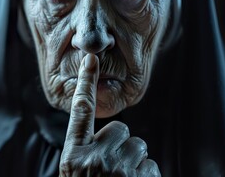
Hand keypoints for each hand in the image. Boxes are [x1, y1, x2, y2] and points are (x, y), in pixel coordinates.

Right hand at [59, 54, 160, 175]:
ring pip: (138, 146)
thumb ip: (85, 150)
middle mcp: (94, 159)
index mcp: (73, 155)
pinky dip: (145, 175)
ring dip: (133, 161)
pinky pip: (151, 165)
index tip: (90, 59)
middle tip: (112, 167)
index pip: (81, 111)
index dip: (86, 82)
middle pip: (120, 128)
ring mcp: (118, 170)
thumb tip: (106, 136)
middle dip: (120, 143)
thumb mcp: (73, 170)